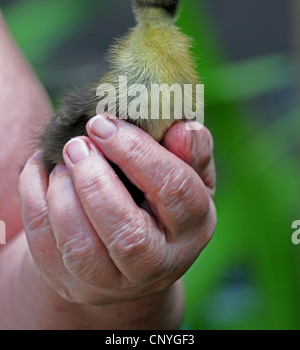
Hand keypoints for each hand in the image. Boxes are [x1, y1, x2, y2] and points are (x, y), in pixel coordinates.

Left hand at [19, 117, 215, 304]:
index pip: (173, 189)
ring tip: (63, 160)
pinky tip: (43, 171)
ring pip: (81, 248)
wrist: (128, 243)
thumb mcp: (187, 173)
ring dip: (63, 194)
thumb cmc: (160, 197)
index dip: (138, 152)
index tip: (105, 124)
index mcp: (194, 227)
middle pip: (128, 234)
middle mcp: (157, 264)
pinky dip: (35, 198)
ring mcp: (112, 282)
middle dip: (95, 182)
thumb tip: (182, 128)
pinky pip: (44, 245)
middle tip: (78, 145)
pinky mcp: (72, 282)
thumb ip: (190, 150)